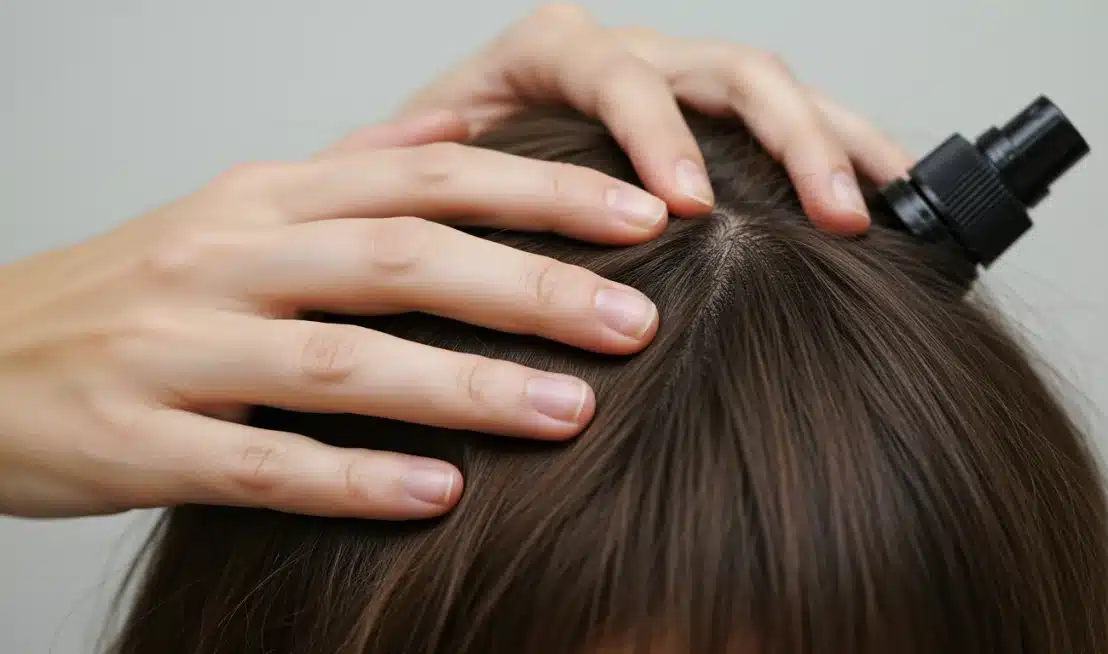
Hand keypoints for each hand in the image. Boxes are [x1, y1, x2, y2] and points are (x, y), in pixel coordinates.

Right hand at [0, 140, 666, 519]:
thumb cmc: (131, 291)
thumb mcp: (235, 208)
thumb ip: (349, 172)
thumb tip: (458, 130)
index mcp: (262, 199)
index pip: (426, 177)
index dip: (541, 192)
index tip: (645, 216)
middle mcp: (225, 257)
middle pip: (402, 259)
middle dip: (529, 287)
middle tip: (637, 319)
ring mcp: (176, 350)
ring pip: (341, 361)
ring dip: (464, 386)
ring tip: (570, 412)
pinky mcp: (137, 442)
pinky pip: (261, 464)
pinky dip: (354, 477)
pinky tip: (440, 493)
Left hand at [383, 3, 914, 234]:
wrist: (480, 168)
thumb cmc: (451, 166)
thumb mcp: (415, 159)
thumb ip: (396, 162)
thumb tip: (365, 173)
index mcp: (551, 54)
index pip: (614, 74)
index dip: (656, 134)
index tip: (686, 206)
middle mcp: (630, 58)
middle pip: (725, 69)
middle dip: (784, 141)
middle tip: (826, 216)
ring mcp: (683, 86)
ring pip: (777, 87)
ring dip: (836, 144)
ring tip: (876, 210)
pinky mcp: (720, 122)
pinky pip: (798, 119)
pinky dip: (848, 152)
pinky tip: (890, 196)